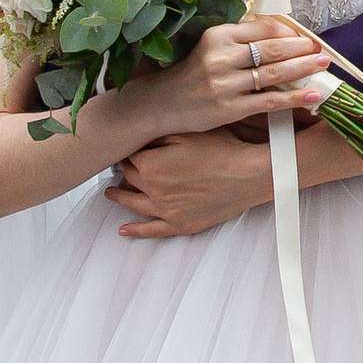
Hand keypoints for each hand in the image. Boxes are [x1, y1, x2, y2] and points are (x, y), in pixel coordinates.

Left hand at [105, 131, 278, 238]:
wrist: (250, 173)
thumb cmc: (223, 148)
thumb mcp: (187, 131)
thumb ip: (157, 135)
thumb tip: (137, 139)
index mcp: (150, 166)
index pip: (129, 157)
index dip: (129, 150)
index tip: (127, 146)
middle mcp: (153, 191)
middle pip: (130, 179)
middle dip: (124, 171)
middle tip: (119, 165)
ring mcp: (167, 211)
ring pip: (134, 204)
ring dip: (120, 198)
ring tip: (111, 193)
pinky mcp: (182, 224)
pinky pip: (153, 231)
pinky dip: (137, 231)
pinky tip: (124, 231)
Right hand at [130, 13, 327, 143]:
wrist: (162, 103)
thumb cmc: (191, 73)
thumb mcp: (209, 45)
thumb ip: (238, 38)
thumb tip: (279, 33)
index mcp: (217, 35)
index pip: (262, 29)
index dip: (288, 32)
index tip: (304, 36)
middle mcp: (221, 57)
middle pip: (272, 49)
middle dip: (302, 48)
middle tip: (322, 50)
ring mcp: (225, 84)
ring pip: (274, 74)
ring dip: (303, 69)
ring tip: (323, 66)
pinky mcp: (229, 108)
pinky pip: (269, 102)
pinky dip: (294, 99)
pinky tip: (312, 96)